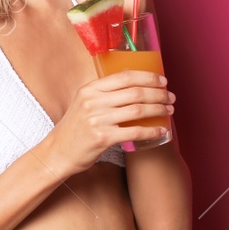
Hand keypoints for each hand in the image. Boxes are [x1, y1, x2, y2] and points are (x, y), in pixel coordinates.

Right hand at [41, 70, 173, 178]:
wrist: (57, 152)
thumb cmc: (75, 129)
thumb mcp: (84, 104)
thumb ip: (104, 94)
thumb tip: (136, 88)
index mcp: (90, 89)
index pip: (125, 76)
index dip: (148, 77)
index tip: (162, 80)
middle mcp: (93, 101)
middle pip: (135, 92)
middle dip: (158, 93)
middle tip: (170, 97)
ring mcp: (97, 119)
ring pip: (138, 110)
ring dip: (159, 110)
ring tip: (169, 111)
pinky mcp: (102, 138)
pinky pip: (135, 131)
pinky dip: (152, 131)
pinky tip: (161, 131)